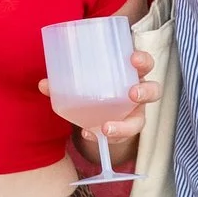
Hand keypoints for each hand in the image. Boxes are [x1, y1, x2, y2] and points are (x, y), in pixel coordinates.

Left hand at [41, 48, 159, 169]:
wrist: (98, 112)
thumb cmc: (94, 88)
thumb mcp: (83, 81)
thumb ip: (63, 82)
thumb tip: (43, 84)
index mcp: (130, 73)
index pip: (145, 63)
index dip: (144, 60)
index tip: (132, 59)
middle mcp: (138, 93)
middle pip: (153, 90)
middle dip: (146, 91)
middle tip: (132, 93)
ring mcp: (135, 114)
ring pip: (142, 121)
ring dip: (127, 126)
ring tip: (107, 127)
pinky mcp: (125, 131)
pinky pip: (120, 137)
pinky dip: (105, 137)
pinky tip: (89, 134)